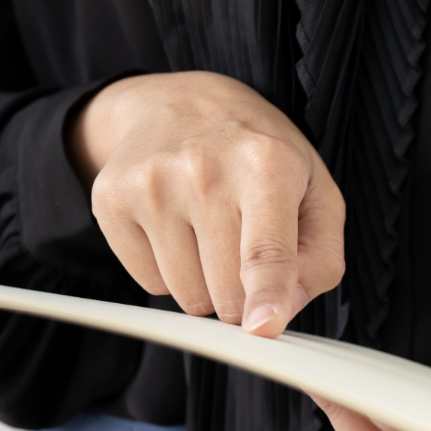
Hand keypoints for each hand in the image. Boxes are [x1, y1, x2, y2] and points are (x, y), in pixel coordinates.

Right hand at [69, 70, 344, 335]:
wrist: (182, 103)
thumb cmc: (260, 154)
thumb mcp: (315, 191)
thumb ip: (319, 257)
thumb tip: (281, 312)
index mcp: (267, 164)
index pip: (265, 248)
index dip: (266, 295)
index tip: (262, 328)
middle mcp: (204, 171)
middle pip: (227, 289)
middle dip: (243, 291)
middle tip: (245, 244)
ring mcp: (152, 184)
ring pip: (186, 295)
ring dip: (205, 284)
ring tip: (211, 231)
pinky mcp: (112, 199)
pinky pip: (149, 283)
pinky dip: (168, 271)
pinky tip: (178, 226)